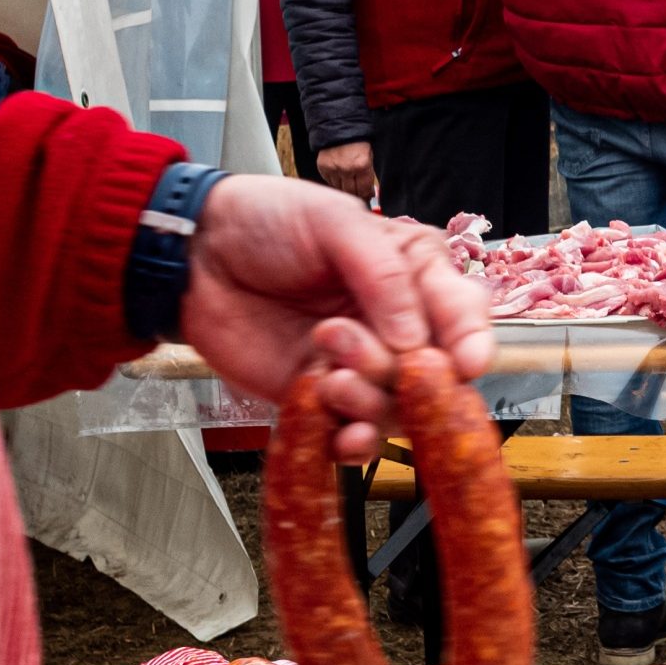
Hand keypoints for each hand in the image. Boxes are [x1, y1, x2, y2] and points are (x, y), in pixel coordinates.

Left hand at [178, 175, 494, 463]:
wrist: (195, 254)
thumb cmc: (266, 220)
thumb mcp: (333, 223)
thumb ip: (382, 273)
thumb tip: (415, 336)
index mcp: (414, 273)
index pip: (463, 314)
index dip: (470, 341)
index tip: (465, 364)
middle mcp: (396, 324)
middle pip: (435, 373)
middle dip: (400, 370)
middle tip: (339, 338)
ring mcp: (360, 365)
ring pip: (398, 409)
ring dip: (369, 401)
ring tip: (326, 372)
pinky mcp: (321, 398)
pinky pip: (354, 436)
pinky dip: (354, 444)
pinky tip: (340, 436)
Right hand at [313, 139, 375, 202]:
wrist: (339, 128)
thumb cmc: (357, 142)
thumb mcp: (368, 157)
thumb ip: (367, 175)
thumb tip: (368, 193)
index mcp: (361, 165)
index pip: (364, 190)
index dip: (366, 195)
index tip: (367, 197)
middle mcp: (346, 169)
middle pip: (351, 192)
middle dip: (356, 194)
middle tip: (359, 194)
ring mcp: (333, 169)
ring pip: (339, 189)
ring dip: (345, 189)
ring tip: (349, 184)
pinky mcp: (323, 168)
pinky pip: (329, 182)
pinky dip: (335, 182)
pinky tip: (339, 176)